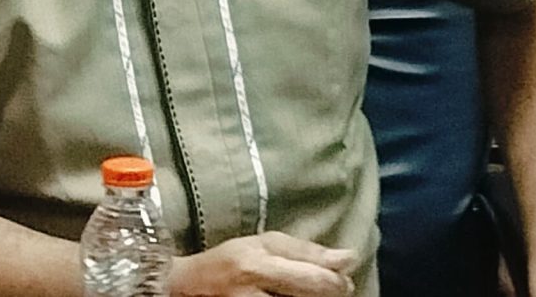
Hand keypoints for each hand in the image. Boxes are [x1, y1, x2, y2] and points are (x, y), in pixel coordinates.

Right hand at [166, 231, 354, 296]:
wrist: (186, 287)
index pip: (309, 279)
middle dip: (328, 293)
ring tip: (304, 291)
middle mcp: (251, 295)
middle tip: (334, 288)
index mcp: (256, 266)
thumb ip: (305, 251)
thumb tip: (349, 258)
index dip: (335, 281)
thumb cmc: (228, 260)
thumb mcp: (263, 244)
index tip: (345, 276)